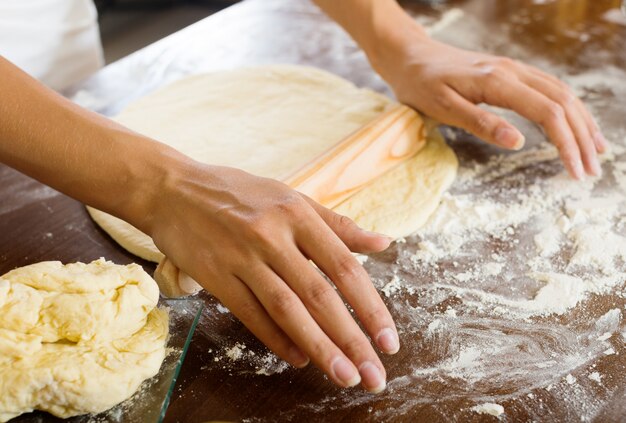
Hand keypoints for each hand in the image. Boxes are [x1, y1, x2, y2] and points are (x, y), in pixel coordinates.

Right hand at [145, 160, 398, 392]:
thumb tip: (384, 242)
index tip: (389, 340)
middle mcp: (273, 235)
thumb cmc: (239, 193)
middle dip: (351, 339)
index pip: (344, 268)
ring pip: (286, 310)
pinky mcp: (215, 275)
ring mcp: (242, 256)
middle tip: (374, 375)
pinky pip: (250, 313)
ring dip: (318, 348)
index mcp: (298, 213)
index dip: (370, 308)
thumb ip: (337, 224)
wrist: (174, 189)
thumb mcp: (291, 197)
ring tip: (344, 376)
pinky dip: (276, 339)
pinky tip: (299, 359)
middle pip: (319, 296)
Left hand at [372, 35, 606, 179]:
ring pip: (560, 92)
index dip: (566, 143)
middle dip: (581, 137)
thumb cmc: (420, 84)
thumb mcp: (442, 108)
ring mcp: (513, 69)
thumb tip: (518, 142)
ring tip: (595, 149)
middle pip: (562, 102)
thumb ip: (480, 123)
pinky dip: (566, 107)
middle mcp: (512, 71)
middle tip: (591, 170)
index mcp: (497, 82)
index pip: (547, 113)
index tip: (575, 171)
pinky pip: (548, 87)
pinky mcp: (508, 72)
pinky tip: (572, 121)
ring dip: (581, 121)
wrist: (409, 56)